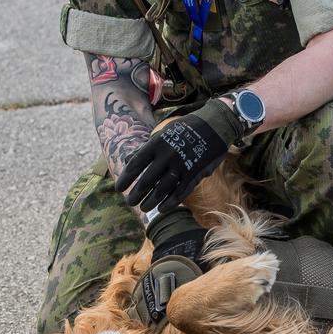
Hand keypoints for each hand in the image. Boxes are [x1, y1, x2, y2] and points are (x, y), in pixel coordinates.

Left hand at [115, 111, 231, 213]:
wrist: (214, 125)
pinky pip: (180, 192)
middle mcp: (167, 155)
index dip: (126, 178)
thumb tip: (128, 161)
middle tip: (130, 202)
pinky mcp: (195, 174)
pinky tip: (162, 208)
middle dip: (136, 194)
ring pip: (162, 190)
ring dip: (151, 201)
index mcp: (157, 144)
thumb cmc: (185, 129)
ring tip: (144, 208)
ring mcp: (181, 165)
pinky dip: (170, 202)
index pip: (136, 164)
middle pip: (147, 181)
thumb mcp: (163, 133)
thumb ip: (147, 149)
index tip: (118, 188)